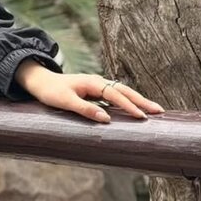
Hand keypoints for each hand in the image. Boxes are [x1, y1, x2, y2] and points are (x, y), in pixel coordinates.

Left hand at [13, 61, 165, 123]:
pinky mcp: (96, 91)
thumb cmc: (51, 92)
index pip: (116, 95)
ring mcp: (98, 86)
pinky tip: (135, 109)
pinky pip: (116, 95)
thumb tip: (106, 119)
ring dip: (137, 100)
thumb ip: (85, 109)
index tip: (142, 116)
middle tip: (160, 111)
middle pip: (125, 91)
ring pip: (122, 92)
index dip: (129, 106)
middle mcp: (98, 82)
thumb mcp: (65, 102)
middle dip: (142, 101)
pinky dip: (128, 101)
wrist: (40, 82)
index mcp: (92, 83)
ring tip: (153, 110)